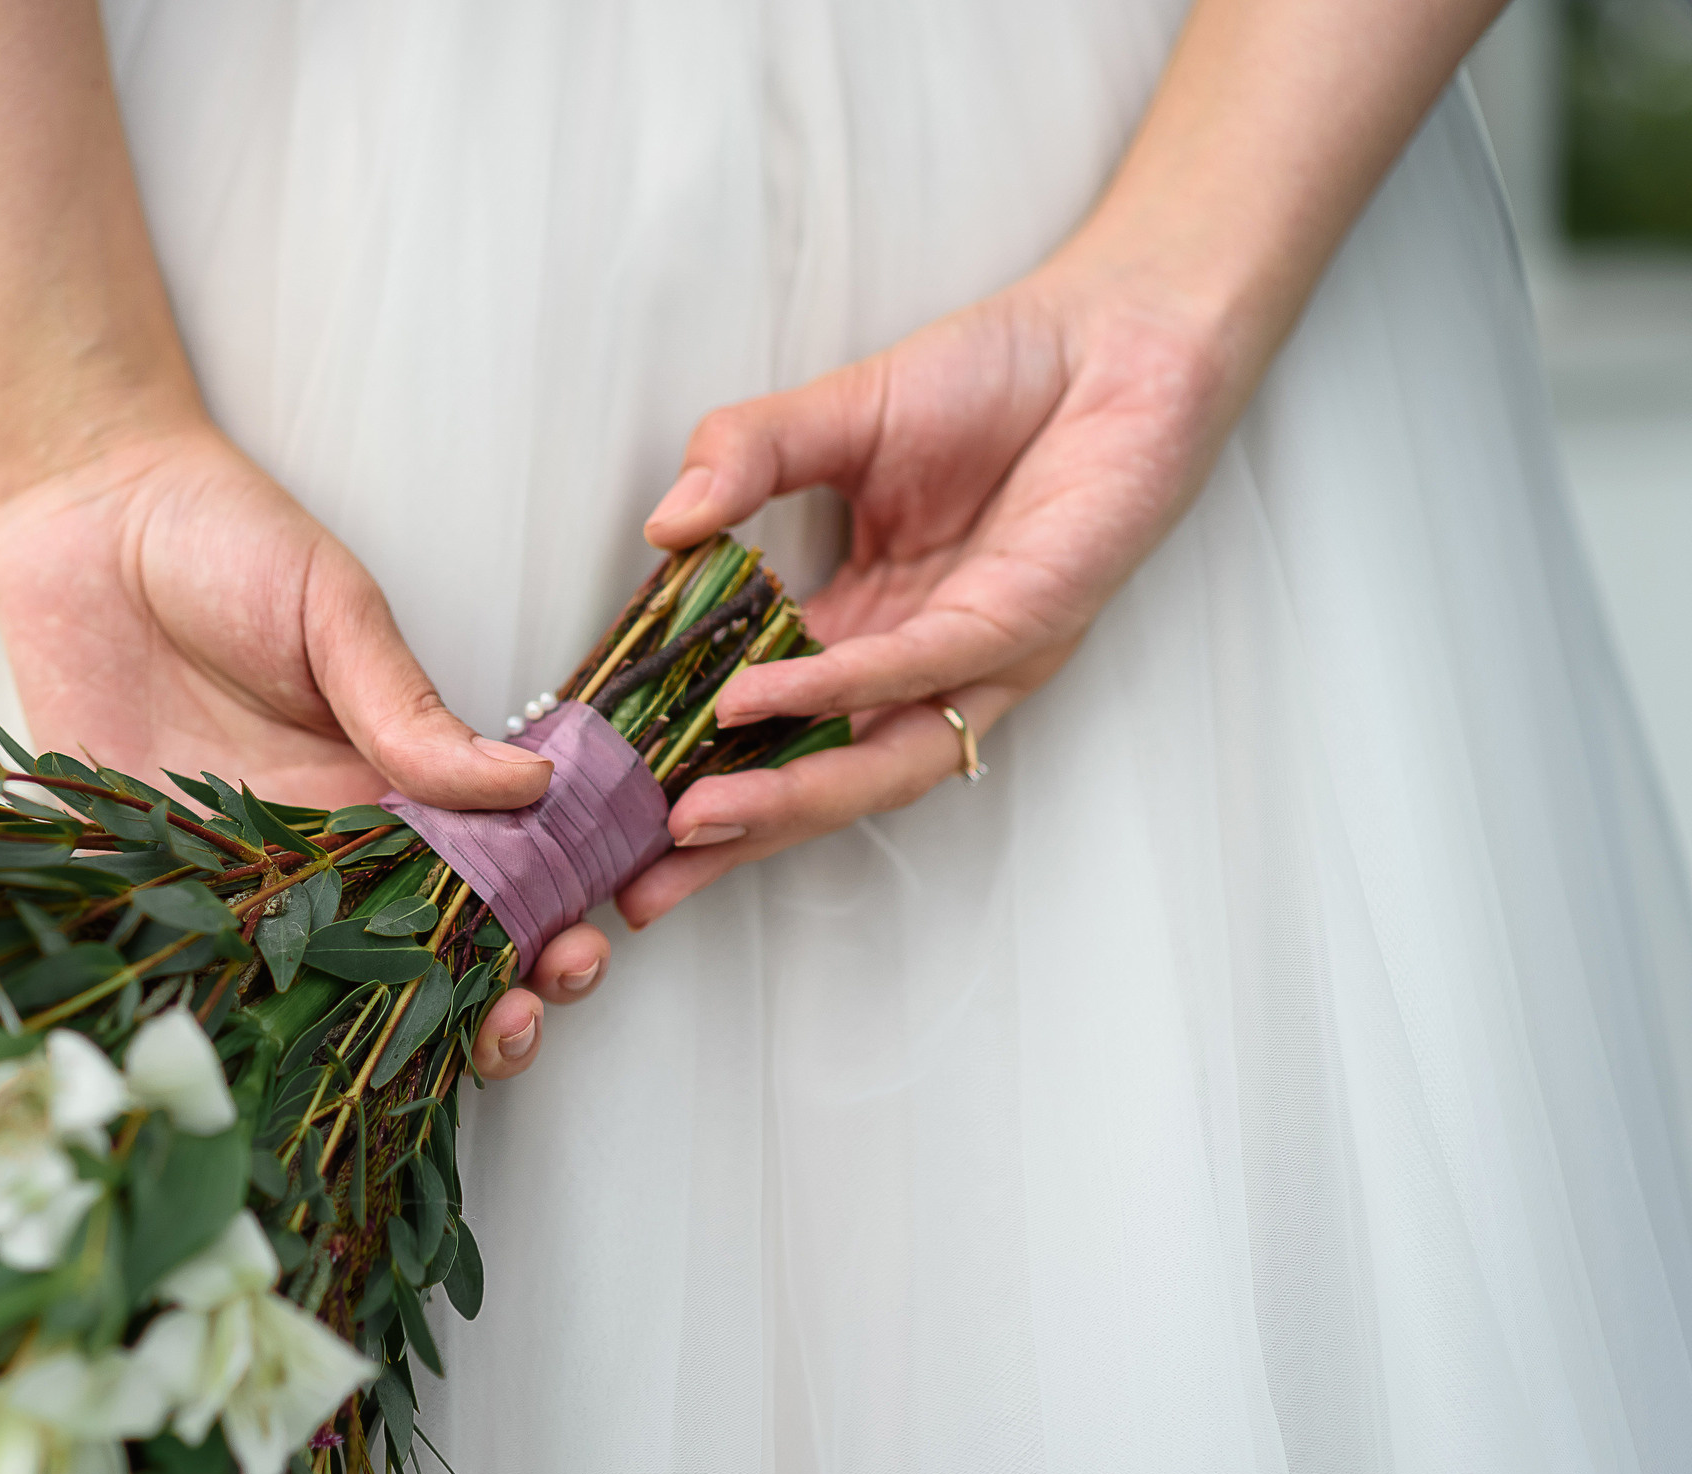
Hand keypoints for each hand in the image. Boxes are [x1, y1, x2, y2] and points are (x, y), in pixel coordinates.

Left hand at [0, 420, 613, 1076]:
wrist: (80, 509)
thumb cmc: (223, 538)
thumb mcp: (337, 615)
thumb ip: (410, 711)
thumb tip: (533, 786)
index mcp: (387, 785)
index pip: (483, 879)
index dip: (538, 925)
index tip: (577, 951)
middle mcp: (320, 848)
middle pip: (418, 957)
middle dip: (488, 1004)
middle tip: (523, 1015)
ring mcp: (230, 875)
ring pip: (319, 989)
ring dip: (383, 1036)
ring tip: (439, 1054)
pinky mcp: (135, 881)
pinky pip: (186, 968)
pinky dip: (231, 1023)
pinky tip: (276, 1059)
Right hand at [618, 256, 1248, 924]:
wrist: (1123, 326)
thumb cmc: (998, 375)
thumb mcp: (832, 417)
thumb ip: (741, 459)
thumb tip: (662, 525)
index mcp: (869, 628)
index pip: (769, 725)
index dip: (697, 769)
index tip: (614, 810)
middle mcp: (921, 665)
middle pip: (820, 778)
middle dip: (732, 838)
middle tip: (643, 883)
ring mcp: (977, 655)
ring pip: (876, 758)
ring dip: (784, 797)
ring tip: (694, 821)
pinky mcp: (1027, 619)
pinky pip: (917, 670)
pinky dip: (835, 690)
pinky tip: (759, 700)